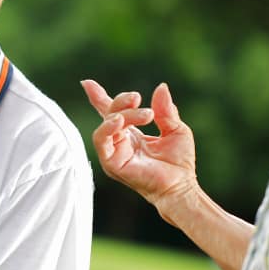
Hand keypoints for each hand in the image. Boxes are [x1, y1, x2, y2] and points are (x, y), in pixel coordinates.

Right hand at [81, 79, 197, 216]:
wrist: (181, 186)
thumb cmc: (179, 163)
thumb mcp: (176, 130)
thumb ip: (165, 110)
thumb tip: (160, 87)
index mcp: (131, 134)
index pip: (112, 112)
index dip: (99, 97)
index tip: (87, 83)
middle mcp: (119, 142)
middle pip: (110, 113)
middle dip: (122, 101)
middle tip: (138, 98)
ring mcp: (114, 153)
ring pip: (107, 124)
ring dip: (122, 114)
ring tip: (144, 113)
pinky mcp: (111, 163)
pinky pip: (101, 141)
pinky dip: (107, 128)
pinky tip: (120, 121)